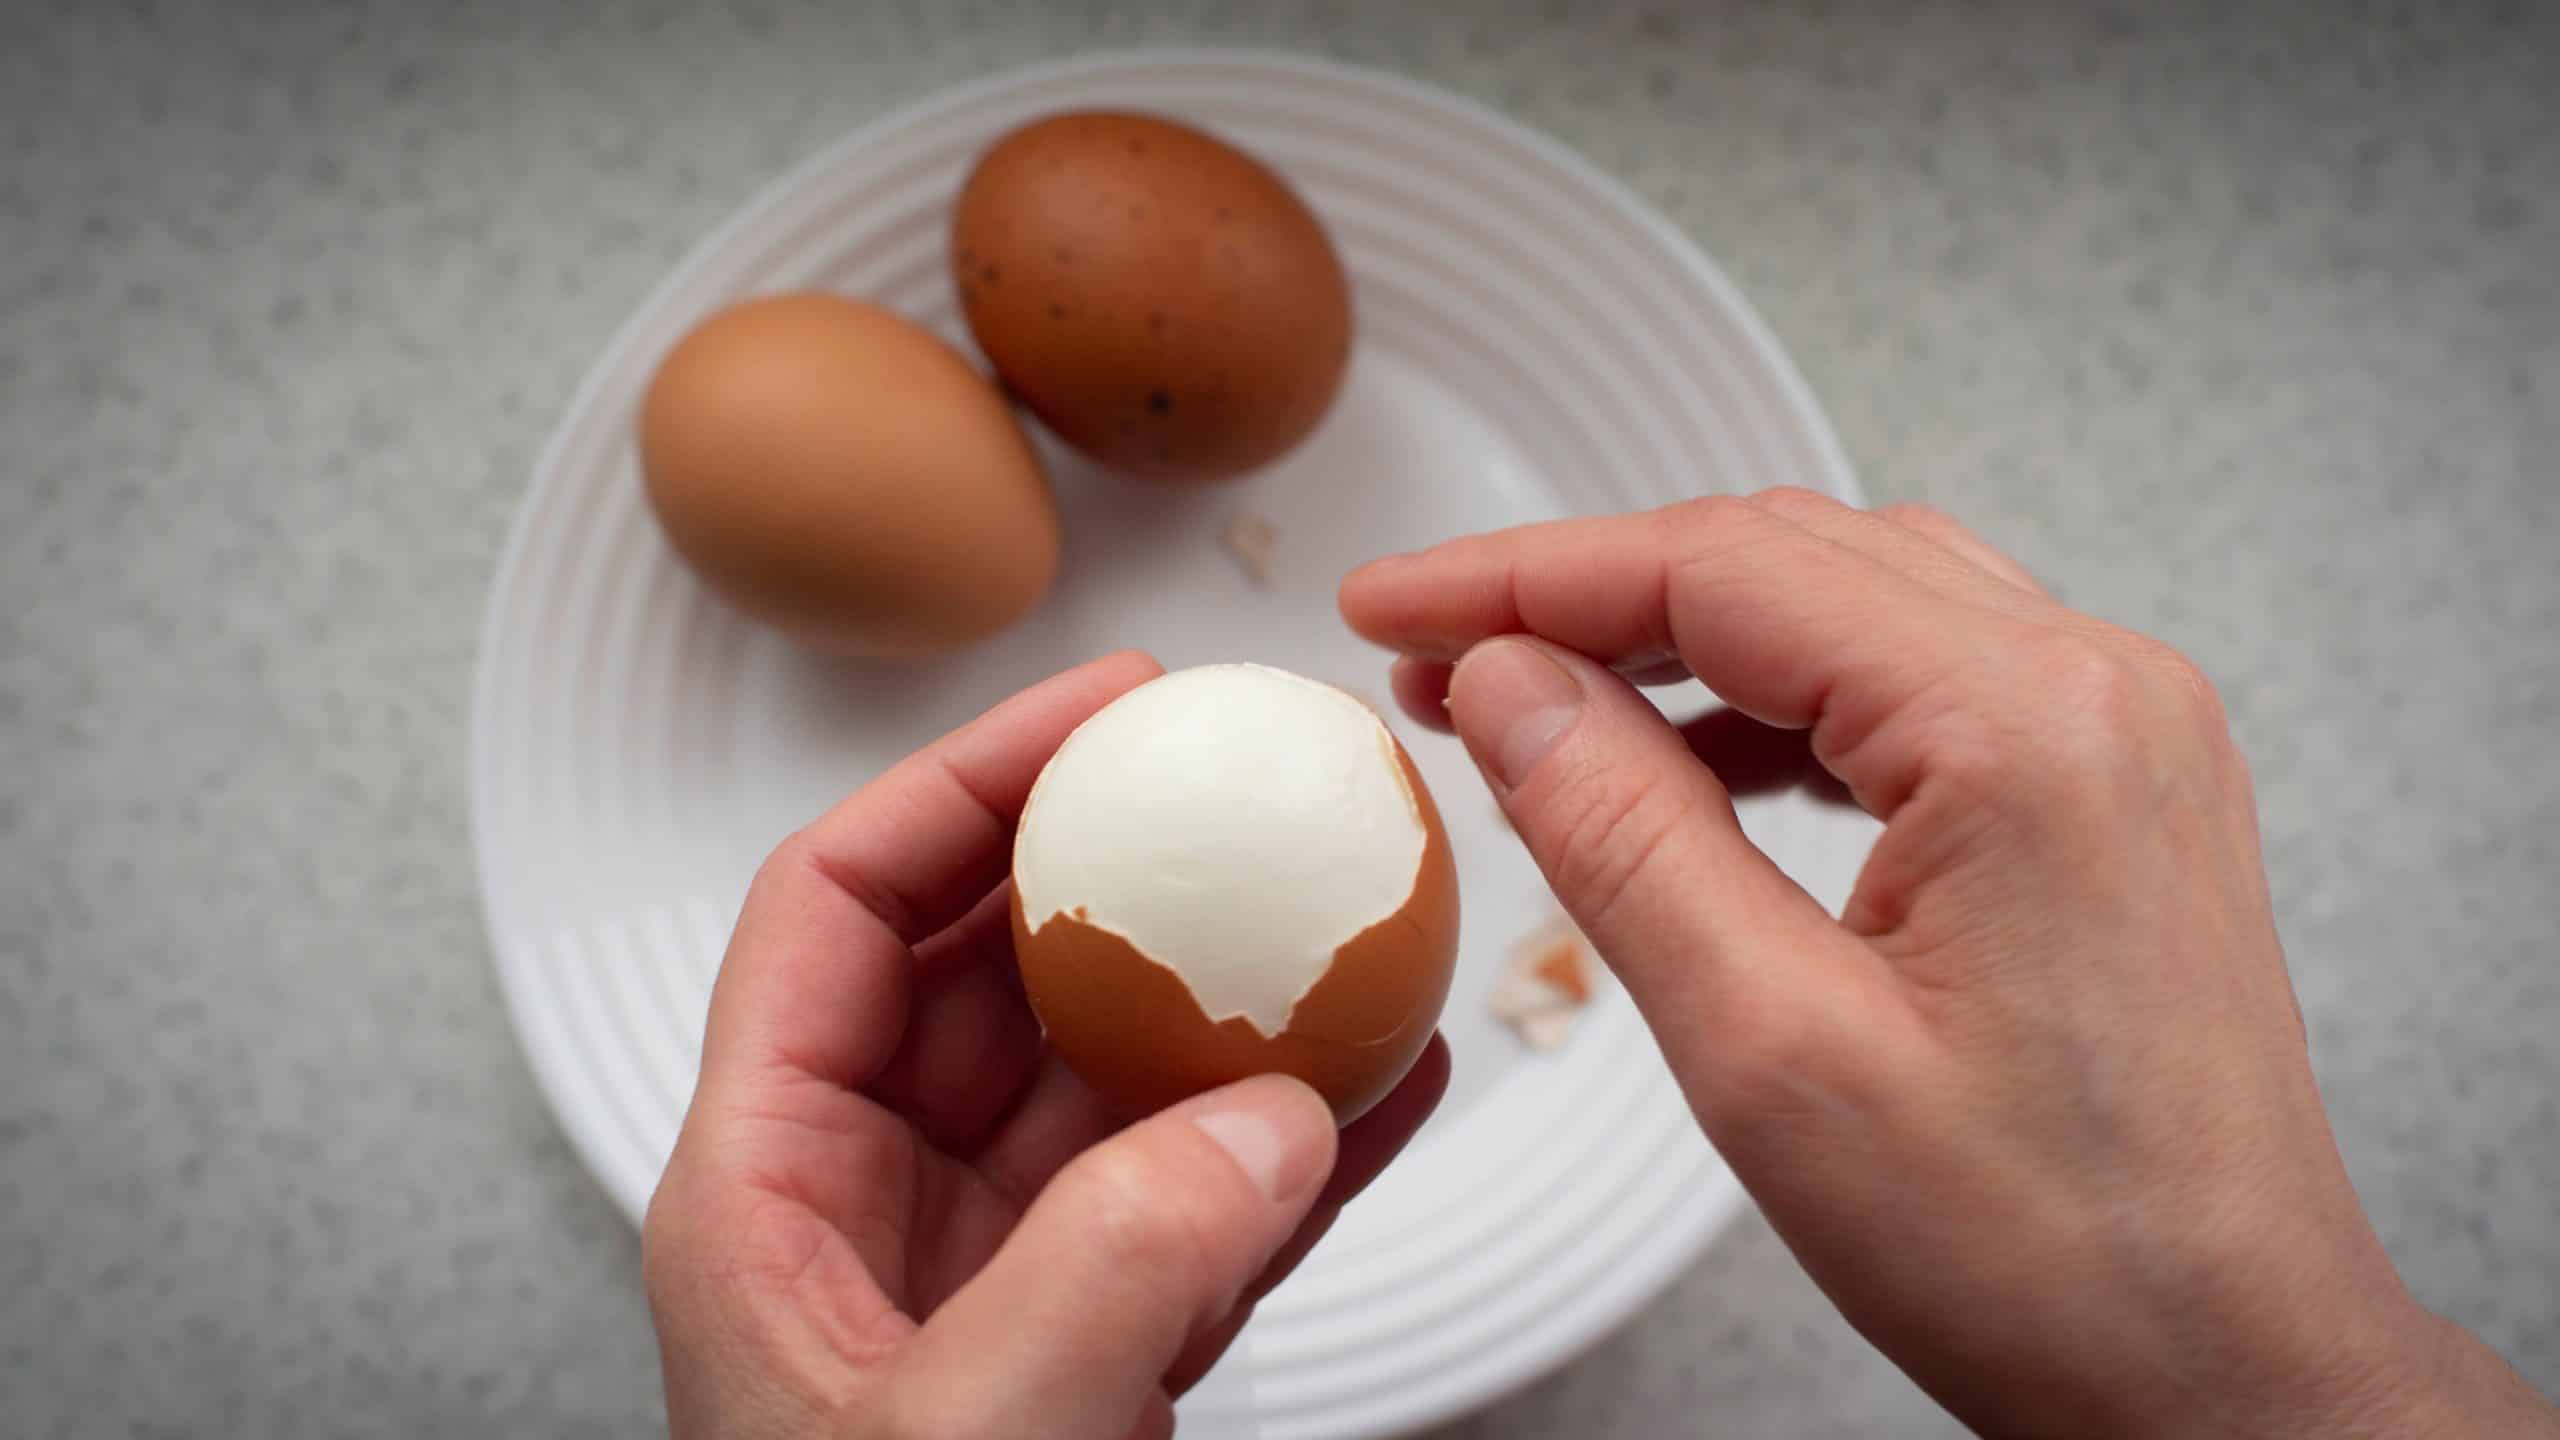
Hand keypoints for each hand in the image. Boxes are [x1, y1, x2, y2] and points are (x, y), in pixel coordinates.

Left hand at [642, 652, 1449, 1439]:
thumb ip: (1107, 1269)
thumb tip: (1253, 1116)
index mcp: (766, 1195)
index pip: (838, 909)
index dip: (961, 784)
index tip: (1100, 715)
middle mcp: (873, 1214)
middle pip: (989, 968)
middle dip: (1121, 869)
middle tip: (1245, 786)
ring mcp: (994, 1278)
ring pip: (1112, 1078)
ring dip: (1232, 999)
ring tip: (1344, 912)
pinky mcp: (1097, 1348)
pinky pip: (1201, 1202)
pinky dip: (1297, 1140)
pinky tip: (1394, 1082)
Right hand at [1344, 491, 2555, 1438]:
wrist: (2225, 1370)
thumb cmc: (2042, 1256)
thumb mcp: (1770, 1051)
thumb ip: (1619, 835)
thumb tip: (1505, 687)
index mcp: (2022, 729)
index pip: (1721, 570)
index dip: (1526, 576)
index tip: (1393, 604)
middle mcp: (2097, 688)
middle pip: (1787, 558)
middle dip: (1590, 596)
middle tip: (1434, 654)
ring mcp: (2122, 732)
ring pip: (1853, 602)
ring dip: (1682, 636)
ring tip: (1535, 704)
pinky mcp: (2114, 789)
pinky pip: (1920, 678)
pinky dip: (1783, 696)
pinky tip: (1689, 758)